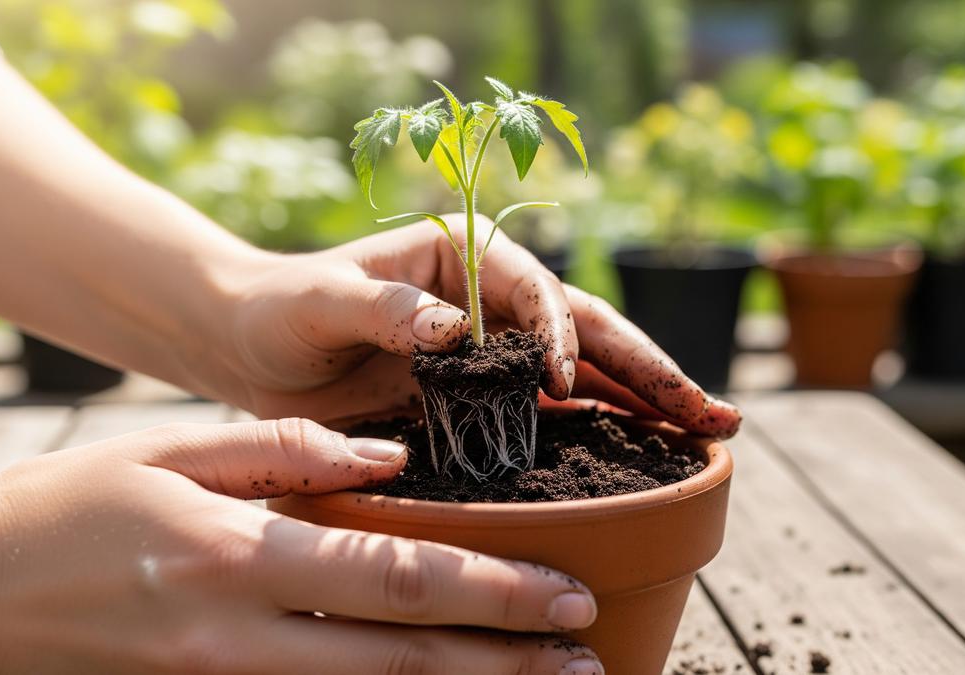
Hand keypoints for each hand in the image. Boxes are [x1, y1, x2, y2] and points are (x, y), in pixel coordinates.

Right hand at [0, 419, 602, 673]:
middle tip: (588, 661)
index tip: (567, 596)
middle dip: (505, 665)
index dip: (491, 592)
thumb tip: (388, 462)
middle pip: (401, 661)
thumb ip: (286, 453)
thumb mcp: (167, 450)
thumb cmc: (64, 510)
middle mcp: (242, 636)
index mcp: (240, 555)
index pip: (397, 579)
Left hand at [205, 214, 740, 435]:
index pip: (532, 290)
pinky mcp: (486, 396)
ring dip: (645, 401)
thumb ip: (382, 308)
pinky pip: (553, 413)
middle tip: (711, 410)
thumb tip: (451, 330)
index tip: (560, 381)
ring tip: (706, 431)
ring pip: (588, 373)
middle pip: (588, 330)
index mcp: (462, 256)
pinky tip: (647, 450)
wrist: (253, 347)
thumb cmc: (281, 307)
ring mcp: (496, 350)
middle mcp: (494, 300)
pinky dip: (602, 428)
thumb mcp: (319, 300)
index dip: (556, 332)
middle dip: (649, 369)